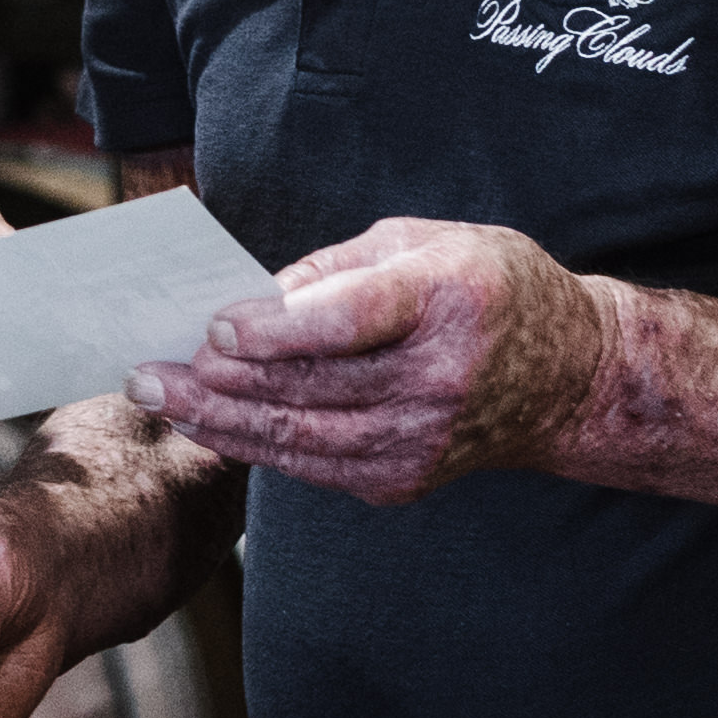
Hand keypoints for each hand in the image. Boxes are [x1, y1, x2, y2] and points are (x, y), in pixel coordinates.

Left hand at [127, 218, 611, 504]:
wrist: (570, 377)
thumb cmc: (490, 289)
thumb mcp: (423, 240)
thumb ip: (335, 268)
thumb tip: (251, 296)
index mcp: (448, 300)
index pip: (353, 322)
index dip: (278, 329)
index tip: (216, 327)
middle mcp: (438, 378)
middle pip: (312, 387)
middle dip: (218, 380)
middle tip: (147, 368)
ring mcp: (425, 439)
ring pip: (303, 437)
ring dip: (219, 420)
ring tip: (156, 396)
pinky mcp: (406, 477)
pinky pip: (314, 465)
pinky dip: (255, 445)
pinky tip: (207, 424)